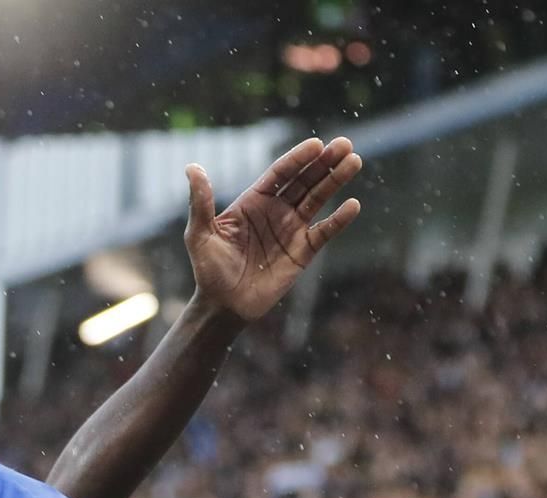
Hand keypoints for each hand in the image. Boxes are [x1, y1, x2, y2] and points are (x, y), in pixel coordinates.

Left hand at [185, 137, 362, 321]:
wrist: (223, 305)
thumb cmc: (208, 269)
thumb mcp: (200, 234)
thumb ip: (200, 201)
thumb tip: (192, 167)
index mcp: (253, 201)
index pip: (280, 173)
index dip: (298, 158)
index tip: (316, 144)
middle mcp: (276, 210)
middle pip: (305, 180)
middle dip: (324, 162)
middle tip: (345, 144)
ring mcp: (292, 229)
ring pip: (318, 198)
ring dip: (336, 180)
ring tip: (354, 161)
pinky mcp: (303, 251)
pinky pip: (324, 232)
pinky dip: (339, 220)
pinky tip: (353, 205)